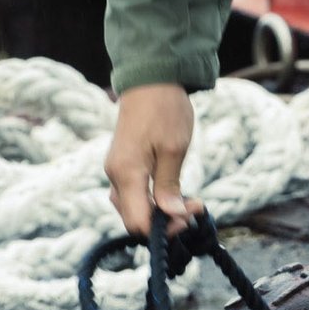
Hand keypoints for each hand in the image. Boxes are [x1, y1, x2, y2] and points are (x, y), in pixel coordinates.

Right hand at [104, 83, 203, 238]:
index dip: (163, 230)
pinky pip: (132, 194)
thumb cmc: (165, 110)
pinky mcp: (122, 164)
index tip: (188, 217)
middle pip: (133, 219)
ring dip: (158, 212)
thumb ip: (169, 186)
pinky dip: (151, 200)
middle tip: (193, 208)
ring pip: (132, 208)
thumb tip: (172, 215)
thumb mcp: (174, 149)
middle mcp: (115, 175)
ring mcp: (116, 169)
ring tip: (186, 201)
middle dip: (163, 222)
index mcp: (127, 173)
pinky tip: (171, 193)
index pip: (138, 222)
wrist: (150, 79)